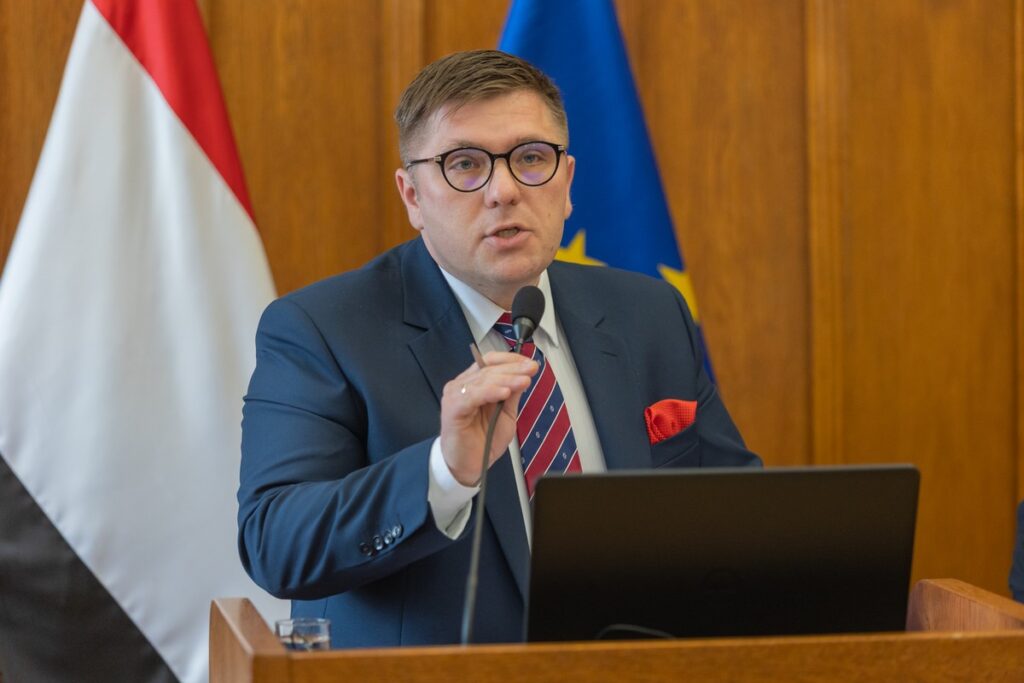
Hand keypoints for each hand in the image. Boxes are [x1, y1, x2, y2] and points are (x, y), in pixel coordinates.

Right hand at [439, 351, 537, 485]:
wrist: (470, 465)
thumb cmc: (484, 439)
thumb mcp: (505, 413)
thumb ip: (512, 394)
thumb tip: (525, 375)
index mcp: (474, 383)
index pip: (490, 361)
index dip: (511, 360)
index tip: (530, 364)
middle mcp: (462, 385)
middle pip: (488, 369)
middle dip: (513, 369)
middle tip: (531, 370)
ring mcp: (455, 395)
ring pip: (483, 380)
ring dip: (507, 379)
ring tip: (524, 381)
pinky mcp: (453, 408)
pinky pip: (473, 396)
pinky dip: (490, 392)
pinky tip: (504, 393)